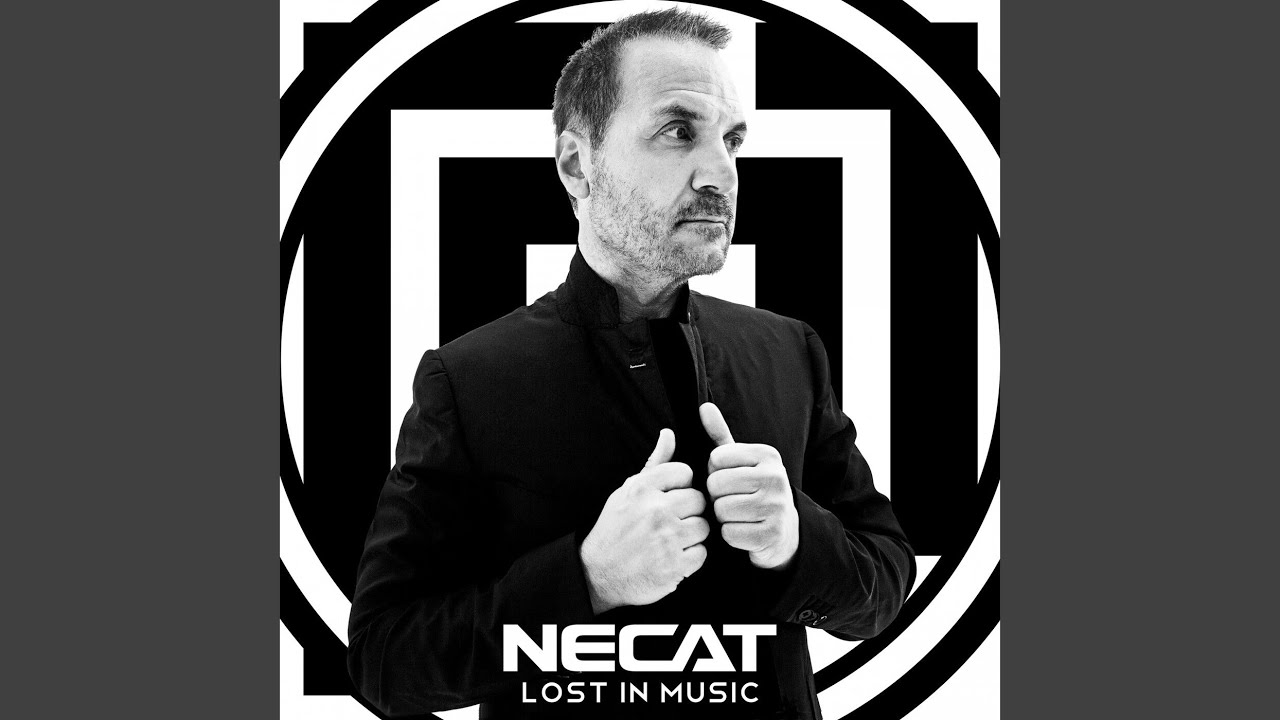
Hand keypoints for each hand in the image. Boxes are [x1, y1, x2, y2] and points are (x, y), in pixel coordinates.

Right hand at [580, 429, 709, 613]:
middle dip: (688, 512)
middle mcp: (656, 510)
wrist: (598, 574)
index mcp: (643, 488)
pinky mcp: (674, 565)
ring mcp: (666, 539)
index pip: (685, 473)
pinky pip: (701, 554)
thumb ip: (654, 464)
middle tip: (670, 524)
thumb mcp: (628, 492)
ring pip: (703, 527)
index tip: (667, 499)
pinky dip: (690, 558)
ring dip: (691, 536)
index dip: (680, 487)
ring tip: (670, 541)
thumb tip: (669, 434)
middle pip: (698, 500)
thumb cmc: (615, 530)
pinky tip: (672, 558)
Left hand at [700, 402, 798, 569]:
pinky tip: (745, 530)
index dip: (715, 472)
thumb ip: (720, 435)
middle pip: (716, 485)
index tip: (730, 479)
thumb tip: (704, 406)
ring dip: (723, 516)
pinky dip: (731, 535)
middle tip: (732, 499)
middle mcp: (776, 477)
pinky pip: (729, 533)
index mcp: (767, 455)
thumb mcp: (740, 460)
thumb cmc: (754, 490)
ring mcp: (776, 507)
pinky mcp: (771, 534)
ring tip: (739, 514)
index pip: (716, 459)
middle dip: (717, 496)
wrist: (785, 530)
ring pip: (721, 510)